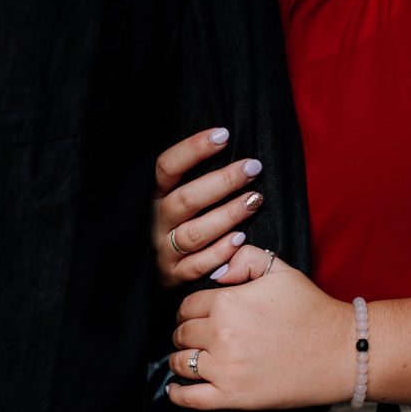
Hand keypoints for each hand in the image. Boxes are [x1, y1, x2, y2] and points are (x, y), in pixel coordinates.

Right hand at [152, 128, 264, 288]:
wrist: (160, 275)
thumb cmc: (182, 227)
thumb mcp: (182, 201)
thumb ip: (198, 180)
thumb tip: (229, 145)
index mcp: (155, 197)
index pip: (166, 167)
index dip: (193, 149)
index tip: (223, 134)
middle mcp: (156, 222)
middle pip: (185, 199)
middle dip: (222, 181)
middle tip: (252, 167)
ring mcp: (164, 251)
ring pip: (194, 233)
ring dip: (227, 215)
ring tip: (255, 200)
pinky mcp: (175, 277)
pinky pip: (198, 265)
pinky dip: (220, 252)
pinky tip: (241, 240)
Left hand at [167, 246, 354, 409]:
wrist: (341, 353)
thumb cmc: (315, 311)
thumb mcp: (283, 272)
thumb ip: (246, 259)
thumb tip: (217, 272)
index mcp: (228, 302)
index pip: (187, 305)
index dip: (191, 310)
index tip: (199, 316)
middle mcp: (221, 335)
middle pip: (181, 333)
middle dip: (186, 333)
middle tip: (197, 337)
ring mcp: (225, 368)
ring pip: (180, 362)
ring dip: (181, 359)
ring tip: (191, 359)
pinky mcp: (233, 396)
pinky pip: (189, 397)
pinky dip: (176, 393)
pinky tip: (175, 388)